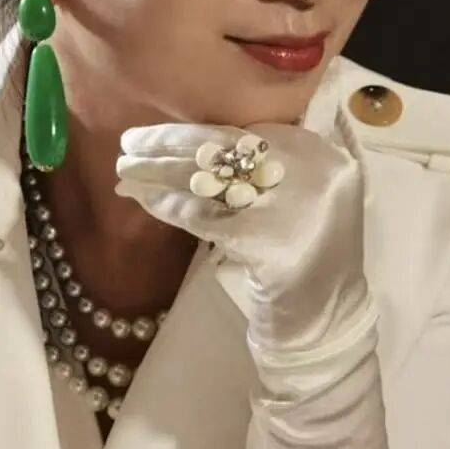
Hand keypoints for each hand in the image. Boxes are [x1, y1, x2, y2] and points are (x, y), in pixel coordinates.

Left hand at [114, 103, 375, 369]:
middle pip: (224, 149)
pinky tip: (144, 199)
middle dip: (170, 144)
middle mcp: (313, 173)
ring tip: (125, 172)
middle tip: (128, 144)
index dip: (194, 131)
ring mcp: (292, 207)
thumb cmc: (302, 257)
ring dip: (159, 174)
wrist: (325, 317)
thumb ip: (265, 166)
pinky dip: (169, 204)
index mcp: (322, 156)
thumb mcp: (299, 198)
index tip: (158, 132)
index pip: (244, 131)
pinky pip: (202, 215)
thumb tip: (192, 144)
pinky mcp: (266, 241)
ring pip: (209, 179)